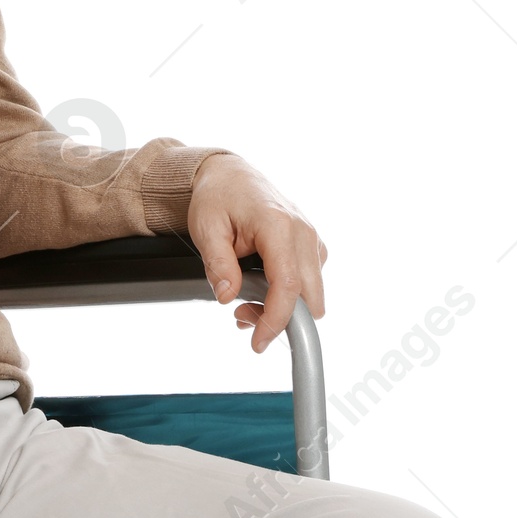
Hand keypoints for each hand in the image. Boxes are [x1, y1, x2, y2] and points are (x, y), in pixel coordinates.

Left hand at [186, 154, 326, 354]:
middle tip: (241, 315)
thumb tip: (227, 297)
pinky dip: (287, 294)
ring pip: (311, 293)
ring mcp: (311, 238)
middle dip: (279, 318)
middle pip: (310, 297)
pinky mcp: (311, 245)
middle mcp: (303, 232)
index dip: (275, 320)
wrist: (229, 174)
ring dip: (282, 307)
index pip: (288, 286)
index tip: (258, 343)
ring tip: (243, 298)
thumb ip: (217, 264)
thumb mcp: (205, 228)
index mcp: (278, 226)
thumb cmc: (217, 196)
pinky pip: (308, 281)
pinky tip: (258, 287)